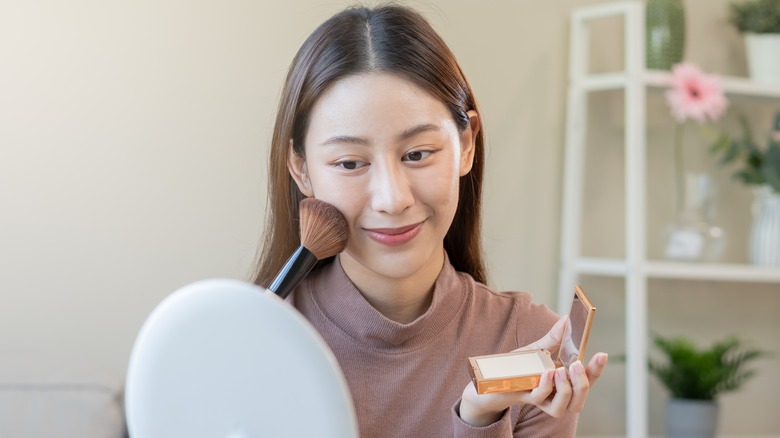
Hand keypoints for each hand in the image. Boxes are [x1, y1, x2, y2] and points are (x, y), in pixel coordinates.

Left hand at [459, 316, 607, 426]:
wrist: (489, 382)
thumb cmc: (516, 368)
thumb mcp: (537, 350)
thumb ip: (554, 338)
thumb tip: (567, 320)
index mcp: (562, 382)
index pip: (586, 381)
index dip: (596, 370)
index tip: (602, 354)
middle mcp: (554, 395)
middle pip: (579, 399)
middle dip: (583, 383)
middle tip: (577, 365)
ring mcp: (540, 400)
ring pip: (563, 407)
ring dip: (566, 389)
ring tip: (560, 370)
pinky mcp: (525, 398)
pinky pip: (540, 399)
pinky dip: (546, 387)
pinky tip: (546, 373)